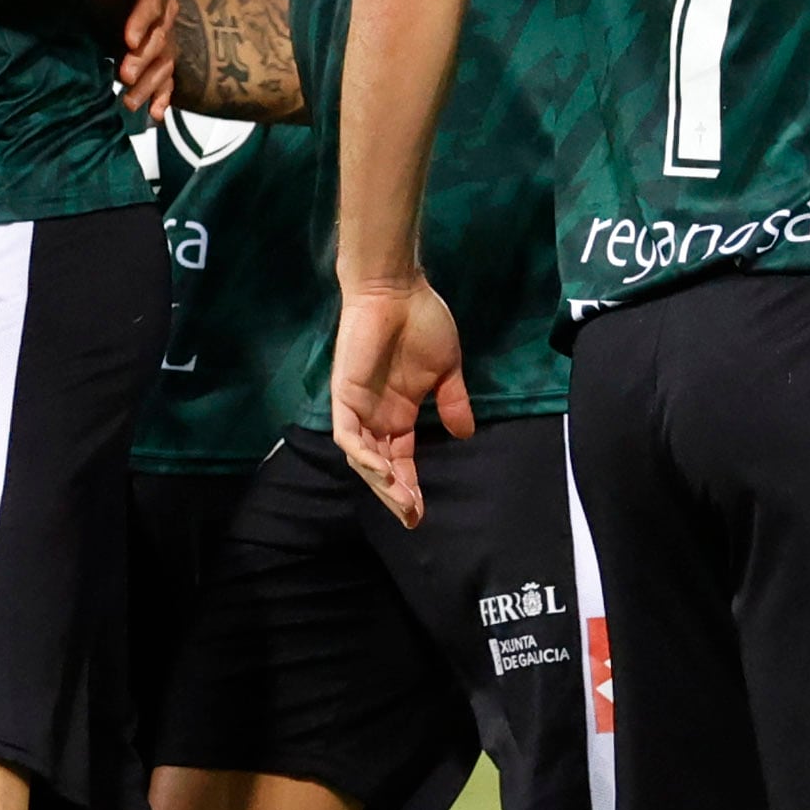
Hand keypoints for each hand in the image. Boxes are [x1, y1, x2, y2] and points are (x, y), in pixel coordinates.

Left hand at [102, 0, 175, 124]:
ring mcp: (164, 38)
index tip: (128, 40)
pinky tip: (155, 116)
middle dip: (143, 58)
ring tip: (128, 102)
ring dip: (148, 85)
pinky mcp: (158, 60)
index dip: (144, 18)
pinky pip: (167, 81)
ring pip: (164, 63)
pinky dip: (162, 99)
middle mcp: (164, 10)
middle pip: (160, 35)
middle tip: (125, 75)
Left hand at [325, 275, 471, 524]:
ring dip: (381, 483)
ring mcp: (358, 408)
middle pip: (380, 469)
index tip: (423, 513)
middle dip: (395, 496)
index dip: (410, 488)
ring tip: (403, 502)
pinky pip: (348, 437)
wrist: (397, 291)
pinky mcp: (345, 397)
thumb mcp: (446, 370)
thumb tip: (465, 434)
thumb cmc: (421, 322)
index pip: (401, 461)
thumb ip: (453, 402)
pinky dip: (363, 457)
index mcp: (398, 414)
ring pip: (362, 459)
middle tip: (412, 518)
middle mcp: (376, 417)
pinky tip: (384, 472)